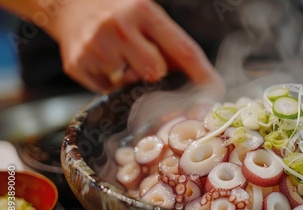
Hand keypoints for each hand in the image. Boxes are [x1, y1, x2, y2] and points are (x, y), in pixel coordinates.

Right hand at [45, 0, 217, 91]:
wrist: (69, 5)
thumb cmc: (119, 13)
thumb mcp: (147, 16)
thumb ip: (170, 43)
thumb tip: (200, 81)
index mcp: (143, 11)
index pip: (182, 48)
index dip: (201, 73)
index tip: (214, 89)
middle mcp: (119, 27)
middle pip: (156, 71)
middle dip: (156, 72)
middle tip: (143, 60)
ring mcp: (95, 47)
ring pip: (130, 83)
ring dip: (131, 77)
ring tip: (119, 57)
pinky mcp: (78, 65)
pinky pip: (108, 90)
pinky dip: (111, 82)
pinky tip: (104, 62)